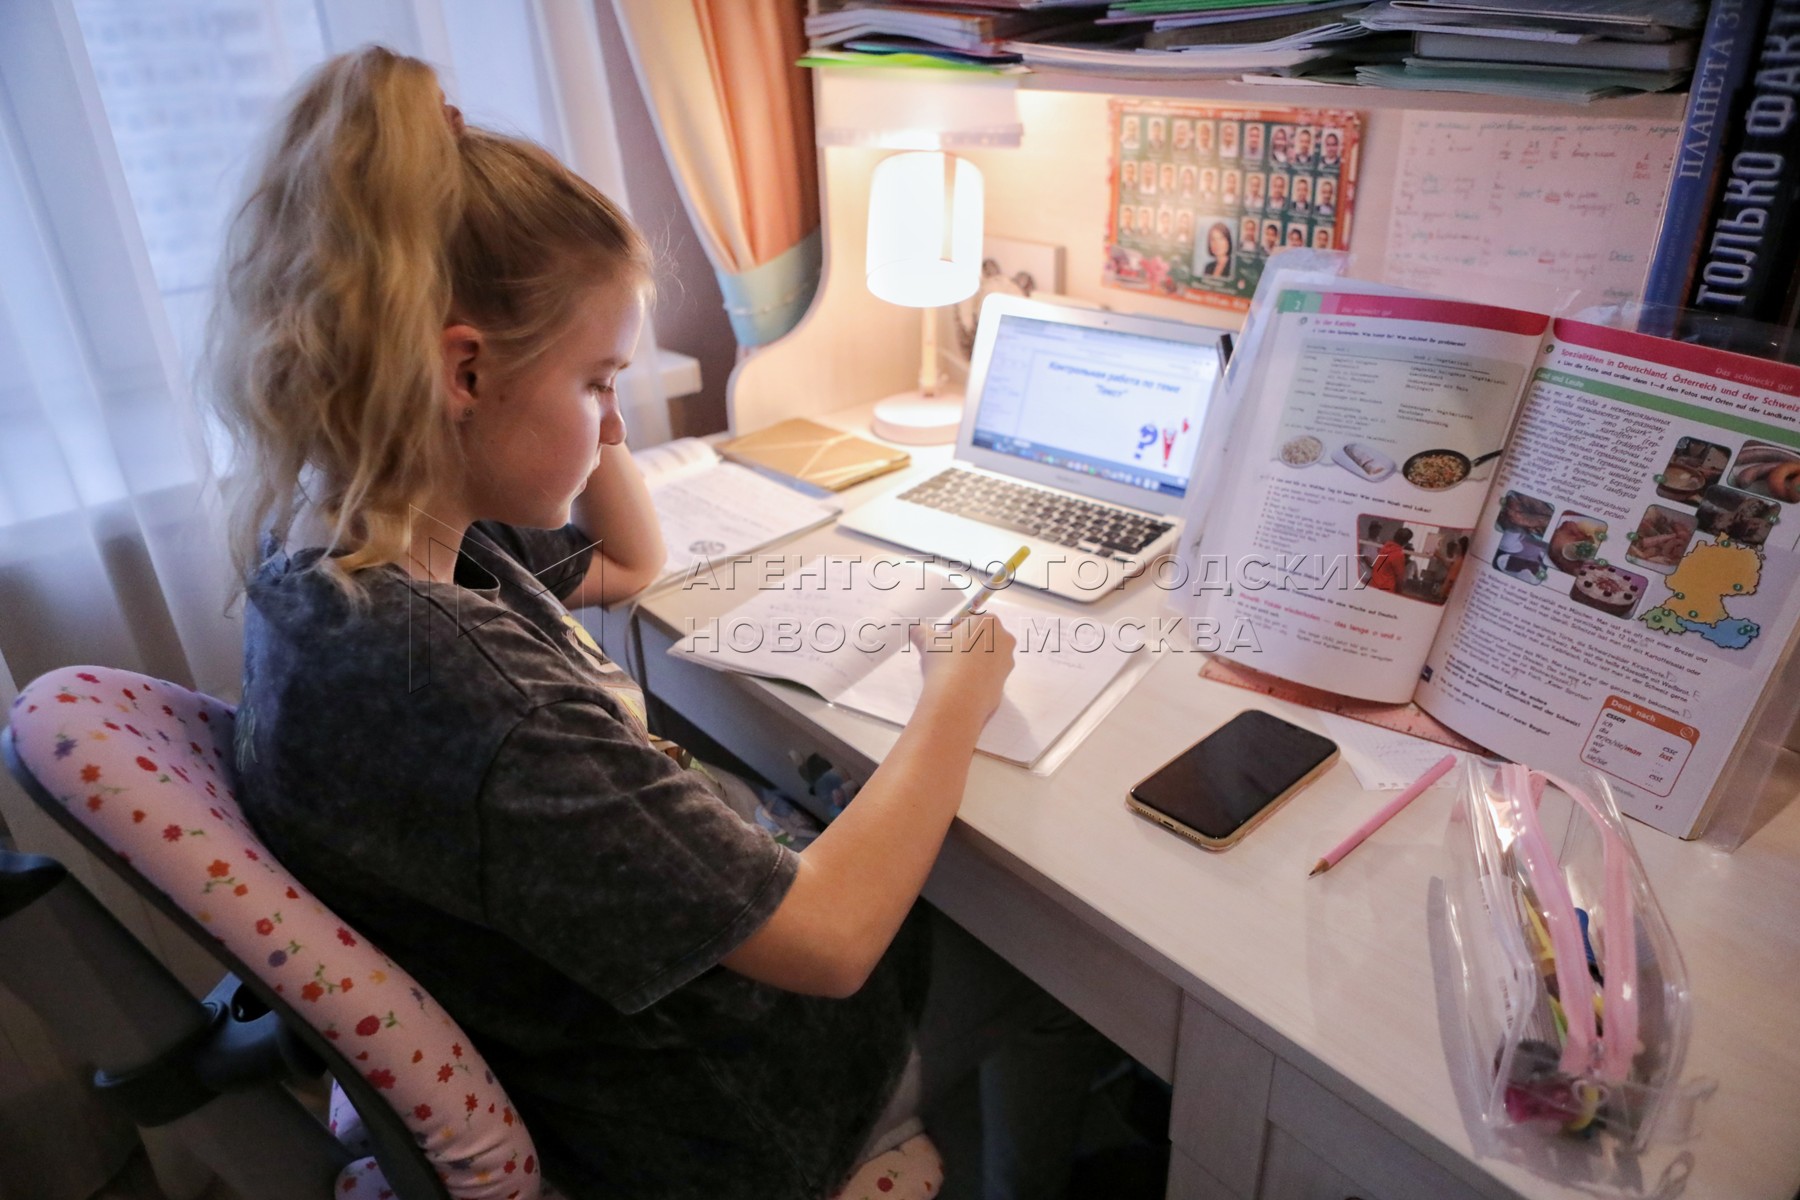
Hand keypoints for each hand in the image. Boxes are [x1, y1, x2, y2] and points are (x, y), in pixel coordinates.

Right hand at [913, 610, 1015, 724]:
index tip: (943, 642)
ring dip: (971, 662)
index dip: (953, 630)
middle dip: (965, 646)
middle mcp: (1004, 639)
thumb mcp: (927, 642)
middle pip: (981, 638)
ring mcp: (1007, 662)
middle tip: (946, 657)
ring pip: (986, 658)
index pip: (969, 620)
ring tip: (952, 674)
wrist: (958, 699)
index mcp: (989, 622)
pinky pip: (987, 676)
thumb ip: (921, 631)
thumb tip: (915, 629)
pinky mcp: (1005, 683)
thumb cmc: (945, 662)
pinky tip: (961, 686)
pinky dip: (976, 679)